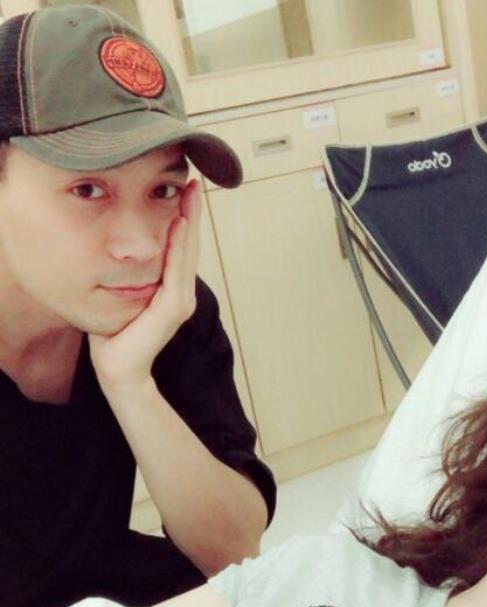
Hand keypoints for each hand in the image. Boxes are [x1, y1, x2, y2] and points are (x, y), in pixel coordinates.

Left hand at [89, 179, 200, 391]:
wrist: (119, 368)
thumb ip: (133, 276)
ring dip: (190, 221)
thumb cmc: (116, 334)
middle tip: (195, 183)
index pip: (181, 248)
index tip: (185, 192)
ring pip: (187, 253)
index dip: (185, 219)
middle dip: (192, 212)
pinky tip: (180, 223)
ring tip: (191, 195)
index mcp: (172, 289)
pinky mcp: (173, 309)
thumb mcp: (125, 296)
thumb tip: (124, 250)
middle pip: (189, 245)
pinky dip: (179, 245)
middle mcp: (182, 293)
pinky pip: (176, 270)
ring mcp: (181, 301)